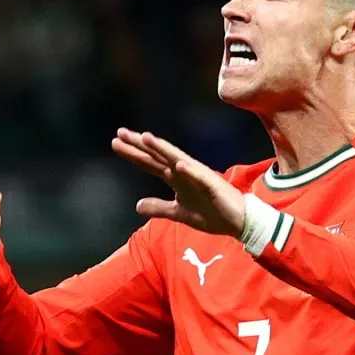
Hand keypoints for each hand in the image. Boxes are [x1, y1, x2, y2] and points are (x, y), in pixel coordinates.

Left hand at [111, 128, 245, 237]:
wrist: (238, 221)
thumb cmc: (211, 213)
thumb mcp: (179, 213)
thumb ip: (159, 207)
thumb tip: (137, 205)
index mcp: (176, 178)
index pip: (151, 163)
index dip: (134, 153)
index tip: (116, 142)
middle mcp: (185, 172)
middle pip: (159, 156)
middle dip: (140, 145)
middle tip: (121, 133)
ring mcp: (199, 177)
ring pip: (177, 159)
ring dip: (162, 149)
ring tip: (146, 138)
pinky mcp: (213, 186)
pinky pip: (200, 178)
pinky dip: (190, 171)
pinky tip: (179, 165)